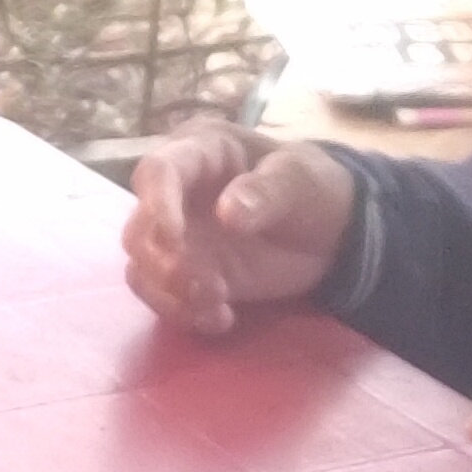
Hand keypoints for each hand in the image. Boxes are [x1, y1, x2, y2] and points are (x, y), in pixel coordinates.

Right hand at [122, 119, 356, 335]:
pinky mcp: (189, 273)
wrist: (333, 232)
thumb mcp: (300, 180)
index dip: (157, 205)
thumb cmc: (312, 188)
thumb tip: (227, 214)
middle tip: (206, 286)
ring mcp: (180, 237)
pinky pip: (164, 296)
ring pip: (142, 268)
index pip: (158, 171)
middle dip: (163, 264)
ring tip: (217, 306)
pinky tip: (221, 319)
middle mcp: (177, 194)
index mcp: (200, 152)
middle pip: (139, 229)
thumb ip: (266, 191)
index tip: (174, 240)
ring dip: (171, 294)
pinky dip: (184, 313)